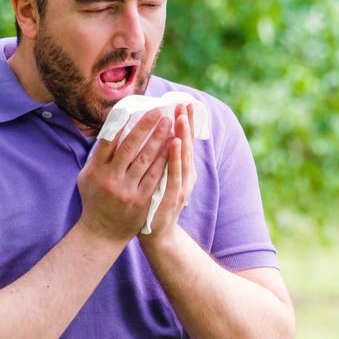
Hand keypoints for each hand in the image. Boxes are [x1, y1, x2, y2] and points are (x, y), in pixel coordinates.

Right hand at [77, 109, 172, 242]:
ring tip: (168, 123)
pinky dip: (164, 160)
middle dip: (144, 128)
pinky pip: (155, 177)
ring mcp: (126, 191)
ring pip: (144, 160)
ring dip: (158, 140)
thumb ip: (98, 155)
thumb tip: (112, 129)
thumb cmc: (95, 198)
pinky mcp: (140, 201)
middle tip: (157, 111)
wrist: (102, 232)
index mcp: (95, 170)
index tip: (133, 108)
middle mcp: (110, 179)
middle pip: (129, 148)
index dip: (121, 124)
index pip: (107, 142)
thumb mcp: (87, 176)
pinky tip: (172, 147)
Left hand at [140, 103, 197, 244]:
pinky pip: (174, 173)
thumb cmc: (154, 203)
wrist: (157, 235)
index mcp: (181, 169)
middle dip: (185, 123)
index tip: (184, 102)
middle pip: (186, 144)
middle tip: (183, 103)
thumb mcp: (159, 177)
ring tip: (180, 116)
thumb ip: (159, 159)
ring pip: (183, 156)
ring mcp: (181, 185)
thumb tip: (152, 135)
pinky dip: (175, 157)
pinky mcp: (174, 196)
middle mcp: (185, 175)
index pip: (184, 140)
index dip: (185, 122)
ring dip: (182, 135)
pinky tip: (173, 143)